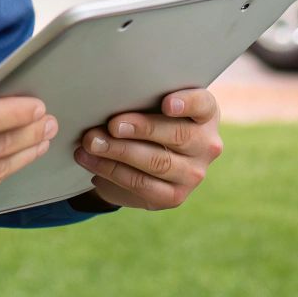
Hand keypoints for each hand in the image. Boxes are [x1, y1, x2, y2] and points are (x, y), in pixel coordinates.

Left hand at [72, 88, 221, 210]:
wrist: (146, 159)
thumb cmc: (149, 118)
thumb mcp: (152, 104)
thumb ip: (143, 99)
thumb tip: (108, 99)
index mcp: (206, 114)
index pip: (203, 104)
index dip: (187, 103)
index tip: (167, 104)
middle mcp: (206, 145)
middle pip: (177, 135)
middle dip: (141, 128)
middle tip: (112, 125)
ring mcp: (193, 174)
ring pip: (157, 162)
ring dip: (119, 151)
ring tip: (91, 142)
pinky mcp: (174, 197)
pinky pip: (142, 184)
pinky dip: (112, 171)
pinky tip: (91, 162)